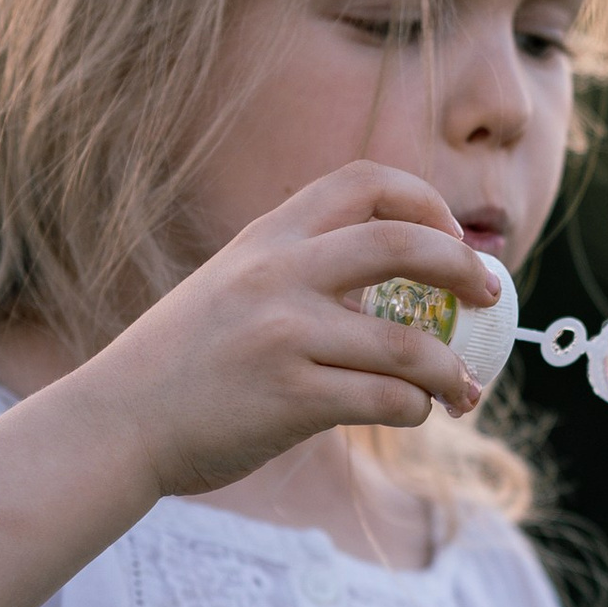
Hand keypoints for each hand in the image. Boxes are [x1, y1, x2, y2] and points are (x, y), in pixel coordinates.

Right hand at [0, 166, 501, 606]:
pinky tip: (415, 415)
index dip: (424, 202)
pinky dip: (416, 409)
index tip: (450, 236)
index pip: (364, 182)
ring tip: (464, 390)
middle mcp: (279, 273)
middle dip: (464, 267)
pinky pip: (386, 399)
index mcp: (268, 238)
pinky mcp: (290, 398)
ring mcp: (285, 335)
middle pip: (402, 243)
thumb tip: (391, 286)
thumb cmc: (182, 365)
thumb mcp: (231, 289)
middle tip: (491, 296)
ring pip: (408, 343)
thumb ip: (299, 274)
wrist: (116, 423)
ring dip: (450, 370)